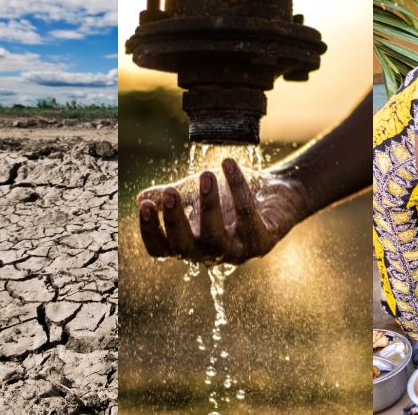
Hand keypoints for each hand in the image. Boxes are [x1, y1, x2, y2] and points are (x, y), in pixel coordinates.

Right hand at [136, 158, 309, 264]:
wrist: (276, 194)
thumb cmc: (231, 197)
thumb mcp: (195, 193)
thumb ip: (170, 198)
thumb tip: (140, 198)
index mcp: (190, 243)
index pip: (162, 249)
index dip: (150, 231)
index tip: (146, 205)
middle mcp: (211, 253)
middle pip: (185, 248)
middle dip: (176, 220)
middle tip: (170, 191)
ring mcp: (237, 251)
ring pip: (217, 238)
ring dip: (209, 205)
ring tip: (206, 174)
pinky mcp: (262, 241)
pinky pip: (248, 216)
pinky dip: (239, 188)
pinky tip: (229, 164)